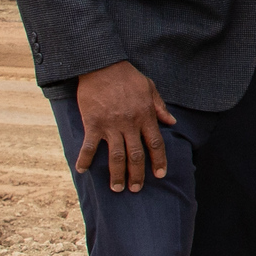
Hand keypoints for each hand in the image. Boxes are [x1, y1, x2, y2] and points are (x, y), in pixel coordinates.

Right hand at [70, 60, 177, 193]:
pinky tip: (82, 170)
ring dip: (117, 175)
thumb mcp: (150, 88)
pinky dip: (85, 159)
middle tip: (135, 189)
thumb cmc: (127, 76)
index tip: (159, 175)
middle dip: (137, 175)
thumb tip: (172, 122)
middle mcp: (130, 124)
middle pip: (136, 156)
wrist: (102, 65)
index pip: (155, 144)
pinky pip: (89, 146)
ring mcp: (111, 125)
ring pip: (116, 156)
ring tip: (117, 188)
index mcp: (145, 116)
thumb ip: (160, 107)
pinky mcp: (93, 123)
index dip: (158, 161)